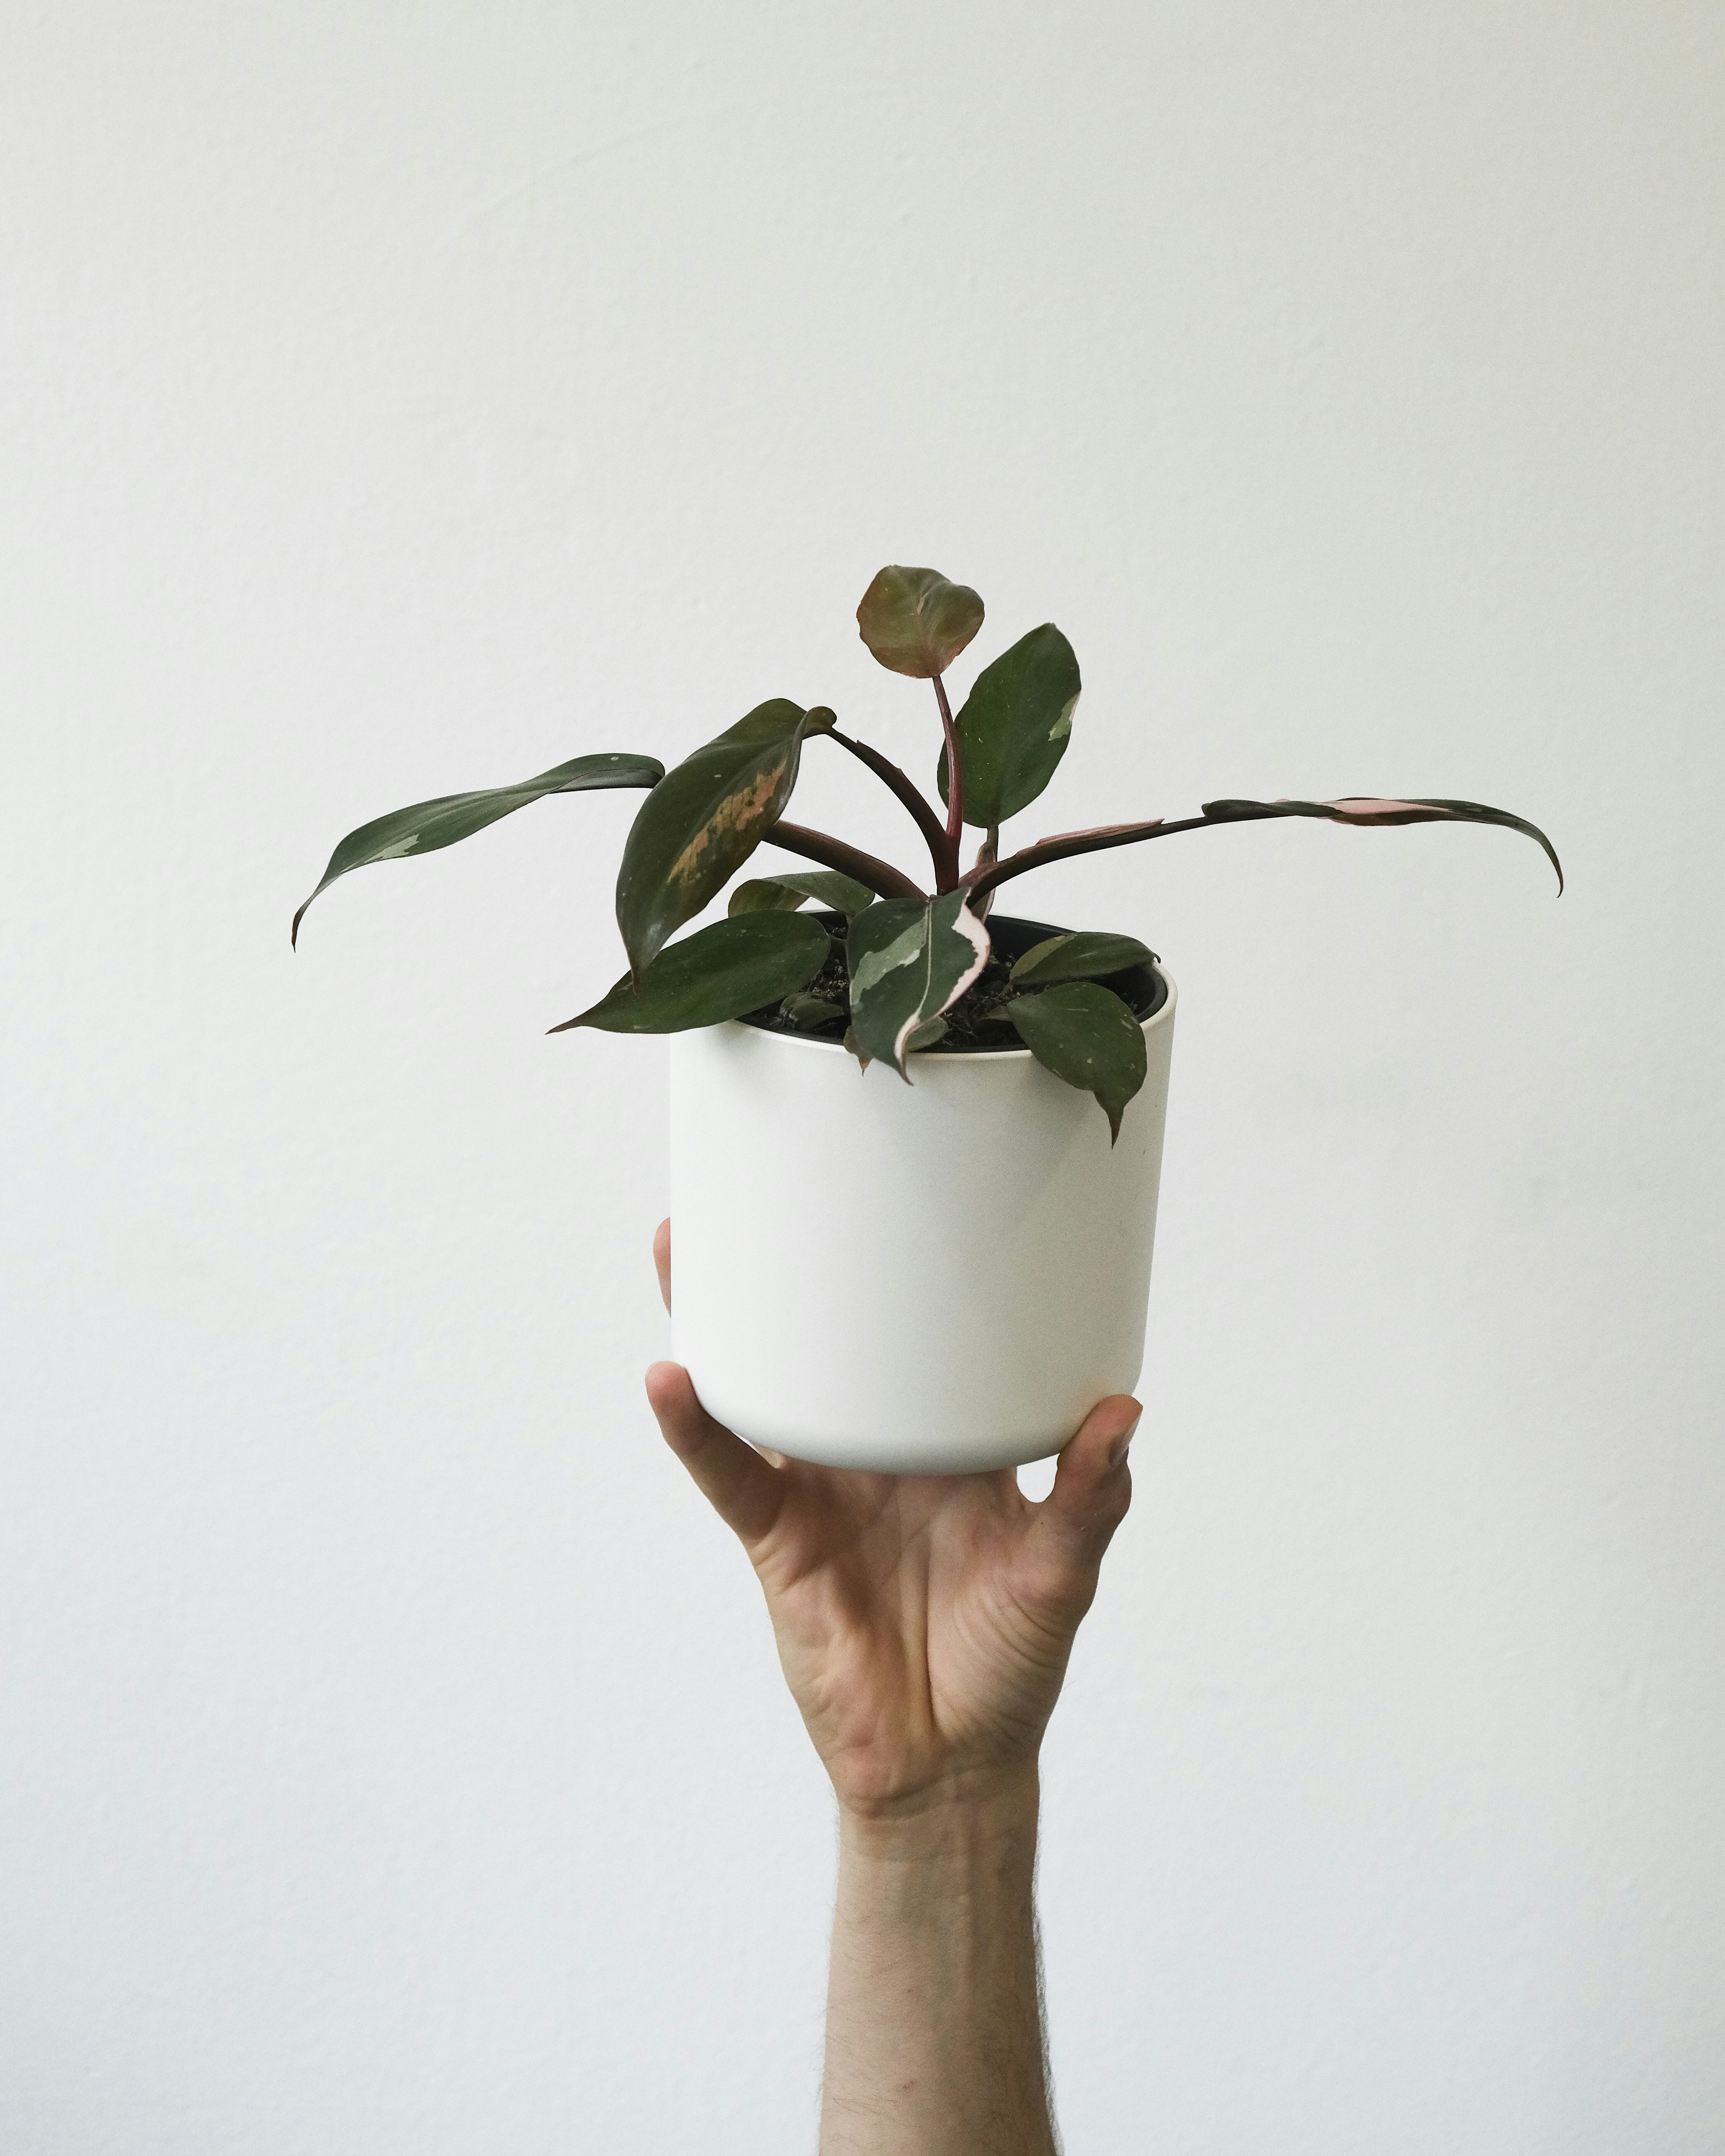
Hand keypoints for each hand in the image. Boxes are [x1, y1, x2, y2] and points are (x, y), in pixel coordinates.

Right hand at [645, 1218, 1138, 1820]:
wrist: (950, 1766)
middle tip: (758, 1180)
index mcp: (950, 1439)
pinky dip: (698, 1430)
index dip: (905, 1276)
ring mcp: (821, 1487)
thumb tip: (1123, 1412)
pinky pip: (731, 1472)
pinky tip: (672, 1379)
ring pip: (763, 1386)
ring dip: (721, 1319)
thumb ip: (1089, 1500)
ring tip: (684, 1244)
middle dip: (792, 1270)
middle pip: (827, 1342)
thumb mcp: (1060, 1575)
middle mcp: (880, 1449)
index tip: (895, 1194)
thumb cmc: (1010, 1666)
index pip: (926, 1339)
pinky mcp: (778, 1538)